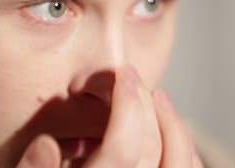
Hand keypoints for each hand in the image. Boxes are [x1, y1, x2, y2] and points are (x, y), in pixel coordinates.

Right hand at [16, 67, 203, 167]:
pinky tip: (177, 137)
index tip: (120, 76)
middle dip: (146, 105)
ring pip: (180, 164)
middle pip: (153, 150)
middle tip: (133, 79)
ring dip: (174, 125)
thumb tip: (46, 145)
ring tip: (159, 98)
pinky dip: (188, 154)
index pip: (120, 148)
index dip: (125, 105)